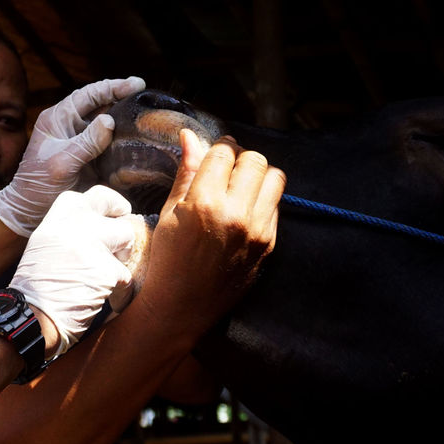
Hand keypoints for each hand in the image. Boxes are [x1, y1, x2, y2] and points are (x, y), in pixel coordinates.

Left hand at [0, 77, 145, 236]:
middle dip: (124, 99)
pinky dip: (124, 142)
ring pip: (108, 124)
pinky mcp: (90, 158)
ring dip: (126, 120)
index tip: (137, 84)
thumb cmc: (38, 185)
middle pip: (101, 105)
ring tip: (148, 116)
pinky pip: (110, 144)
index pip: (89, 94)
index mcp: (58, 118)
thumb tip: (109, 120)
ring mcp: (81, 141)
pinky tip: (139, 140)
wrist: (31, 212)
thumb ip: (86, 142)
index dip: (113, 87)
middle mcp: (70, 125)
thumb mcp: (62, 162)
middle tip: (148, 98)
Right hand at [9, 185, 136, 358]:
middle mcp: (74, 225)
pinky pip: (126, 275)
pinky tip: (105, 301)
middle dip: (121, 225)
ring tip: (105, 278)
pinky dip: (120, 291)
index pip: (91, 195)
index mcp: (56, 219)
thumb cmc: (35, 290)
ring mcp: (92, 245)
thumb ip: (68, 231)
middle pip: (114, 209)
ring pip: (127, 238)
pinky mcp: (107, 270)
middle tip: (123, 241)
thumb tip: (100, 226)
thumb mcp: (43, 247)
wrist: (29, 317)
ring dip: (121, 258)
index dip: (106, 204)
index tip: (113, 213)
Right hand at [135, 129, 285, 332]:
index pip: (224, 152)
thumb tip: (190, 135)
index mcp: (205, 203)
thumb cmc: (167, 260)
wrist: (182, 308)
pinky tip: (244, 212)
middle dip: (240, 158)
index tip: (214, 154)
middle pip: (255, 160)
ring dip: (258, 176)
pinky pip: (276, 206)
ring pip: (274, 178)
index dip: (218, 147)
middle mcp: (237, 214)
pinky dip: (263, 201)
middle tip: (227, 170)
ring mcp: (258, 230)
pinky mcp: (270, 244)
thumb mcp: (170, 213)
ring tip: (240, 188)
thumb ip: (187, 172)